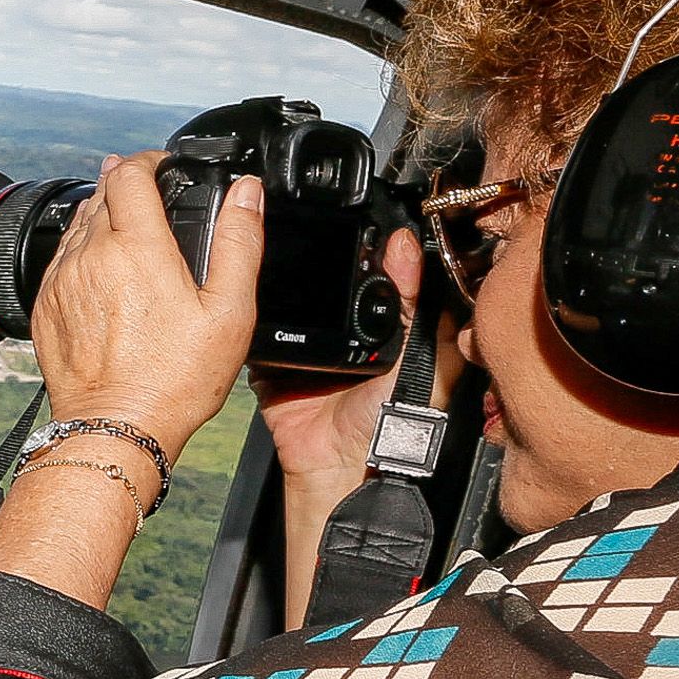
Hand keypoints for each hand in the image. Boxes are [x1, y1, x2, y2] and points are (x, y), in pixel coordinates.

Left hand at [25, 151, 262, 466]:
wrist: (115, 428)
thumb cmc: (176, 378)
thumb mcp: (228, 310)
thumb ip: (239, 241)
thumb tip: (245, 191)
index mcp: (135, 247)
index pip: (129, 172)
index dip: (149, 161)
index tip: (165, 167)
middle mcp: (89, 256)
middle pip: (101, 193)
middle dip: (128, 186)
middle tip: (154, 199)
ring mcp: (61, 281)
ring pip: (78, 225)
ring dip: (104, 216)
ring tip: (133, 232)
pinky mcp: (44, 306)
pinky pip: (61, 260)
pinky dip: (83, 252)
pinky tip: (106, 271)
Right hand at [251, 227, 425, 509]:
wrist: (338, 462)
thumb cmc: (390, 422)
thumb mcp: (421, 355)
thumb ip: (418, 305)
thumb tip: (408, 249)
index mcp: (386, 325)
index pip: (379, 273)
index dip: (376, 245)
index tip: (370, 215)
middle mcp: (346, 329)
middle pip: (332, 278)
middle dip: (326, 253)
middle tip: (323, 224)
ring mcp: (307, 343)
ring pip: (295, 297)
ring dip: (287, 278)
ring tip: (284, 245)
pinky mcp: (272, 358)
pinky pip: (261, 328)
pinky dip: (256, 312)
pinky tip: (259, 288)